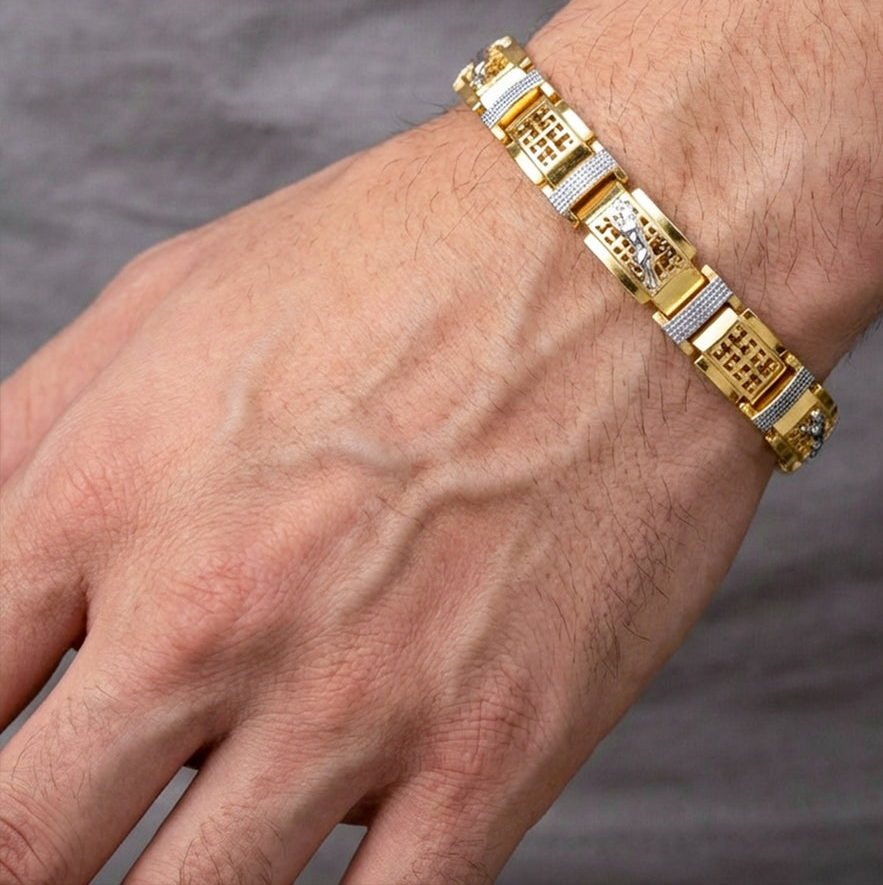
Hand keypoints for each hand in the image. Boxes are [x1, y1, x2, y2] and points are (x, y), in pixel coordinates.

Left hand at [0, 104, 769, 883]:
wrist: (630, 253)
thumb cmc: (413, 250)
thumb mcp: (170, 296)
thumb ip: (30, 441)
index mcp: (107, 492)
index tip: (13, 755)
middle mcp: (212, 613)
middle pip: (19, 850)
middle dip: (29, 856)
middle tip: (73, 827)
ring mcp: (358, 698)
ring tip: (188, 848)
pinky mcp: (496, 751)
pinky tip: (318, 879)